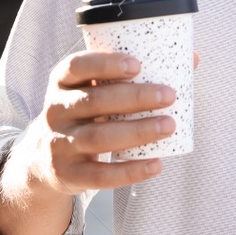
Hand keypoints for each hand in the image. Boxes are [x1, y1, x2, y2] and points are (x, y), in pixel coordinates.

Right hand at [16, 49, 198, 195]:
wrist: (45, 159)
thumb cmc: (85, 115)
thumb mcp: (93, 91)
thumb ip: (132, 77)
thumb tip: (190, 59)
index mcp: (62, 82)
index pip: (76, 66)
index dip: (105, 64)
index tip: (138, 65)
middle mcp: (56, 111)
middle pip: (93, 101)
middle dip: (134, 98)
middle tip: (169, 96)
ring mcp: (59, 144)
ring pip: (98, 137)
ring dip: (137, 131)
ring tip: (169, 126)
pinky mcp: (67, 173)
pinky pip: (100, 175)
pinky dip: (130, 171)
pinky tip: (156, 164)